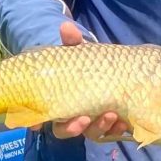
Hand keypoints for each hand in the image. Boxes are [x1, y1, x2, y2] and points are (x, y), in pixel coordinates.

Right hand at [48, 22, 130, 141]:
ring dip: (100, 127)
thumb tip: (66, 26)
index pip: (42, 116)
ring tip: (111, 115)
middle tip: (83, 119)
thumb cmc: (90, 64)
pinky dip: (117, 128)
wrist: (117, 69)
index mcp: (59, 100)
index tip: (35, 125)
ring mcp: (92, 123)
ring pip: (91, 133)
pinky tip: (125, 122)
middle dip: (73, 128)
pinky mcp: (110, 125)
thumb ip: (73, 43)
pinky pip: (112, 133)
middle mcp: (72, 116)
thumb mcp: (81, 53)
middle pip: (65, 130)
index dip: (36, 122)